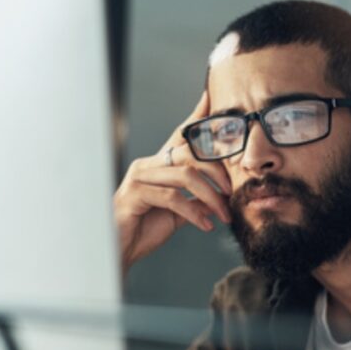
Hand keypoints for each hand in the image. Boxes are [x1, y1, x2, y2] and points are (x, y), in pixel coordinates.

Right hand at [114, 91, 231, 276]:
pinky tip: (205, 225)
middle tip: (232, 192)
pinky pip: (173, 197)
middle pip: (190, 154)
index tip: (210, 98)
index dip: (195, 117)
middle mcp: (147, 165)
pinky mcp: (135, 194)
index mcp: (157, 165)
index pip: (179, 136)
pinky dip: (194, 212)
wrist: (118, 251)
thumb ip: (194, 201)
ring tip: (223, 214)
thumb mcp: (175, 213)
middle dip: (217, 172)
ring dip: (211, 196)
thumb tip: (218, 198)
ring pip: (185, 175)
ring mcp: (139, 177)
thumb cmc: (143, 229)